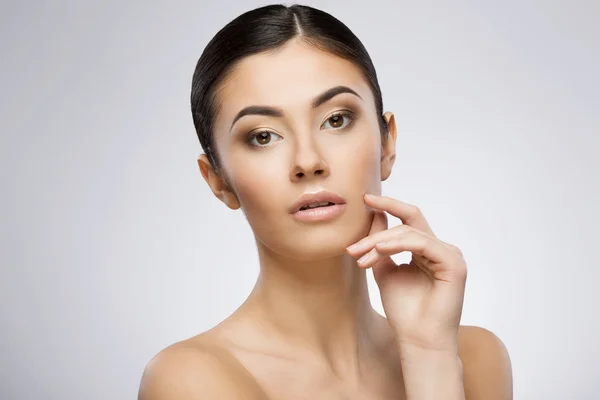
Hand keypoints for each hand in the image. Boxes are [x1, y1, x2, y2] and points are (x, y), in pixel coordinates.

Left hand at [346, 194, 466, 351]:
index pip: (409, 219)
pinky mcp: (454, 263)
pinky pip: (422, 243)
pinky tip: (378, 251)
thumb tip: (374, 216)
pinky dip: (397, 244)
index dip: (389, 206)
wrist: (417, 339)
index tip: (365, 198)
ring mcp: (450, 255)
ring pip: (410, 232)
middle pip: (408, 222)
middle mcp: (441, 249)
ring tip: (360, 258)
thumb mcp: (384, 270)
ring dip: (380, 242)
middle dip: (378, 226)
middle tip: (352, 246)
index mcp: (427, 249)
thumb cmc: (404, 310)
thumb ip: (380, 245)